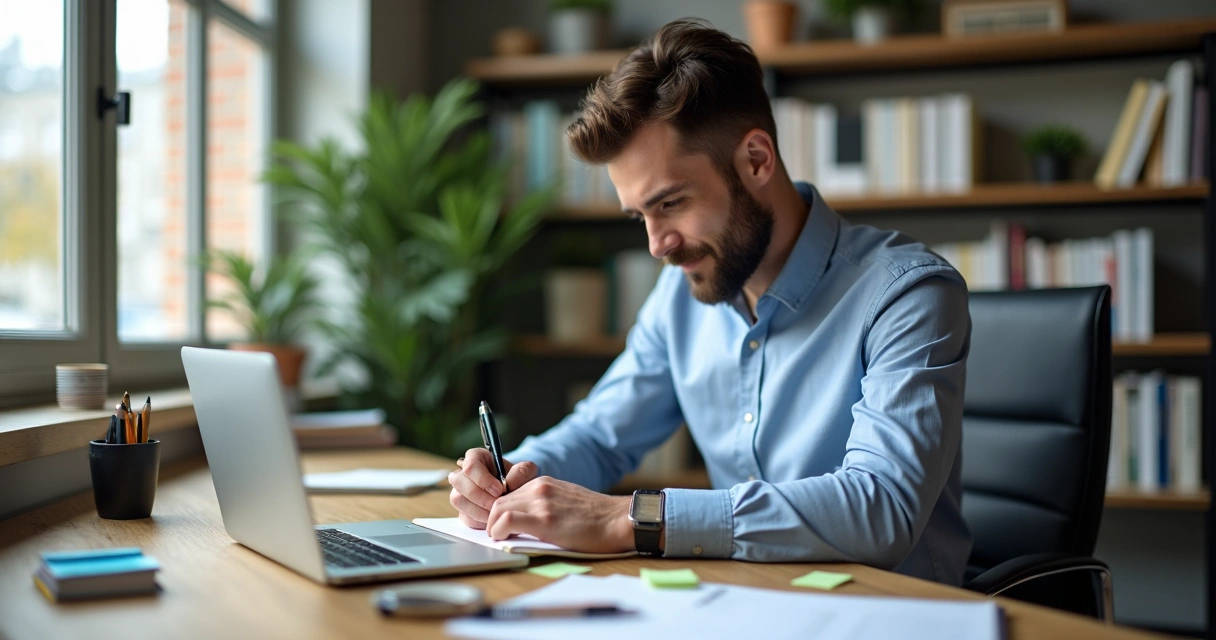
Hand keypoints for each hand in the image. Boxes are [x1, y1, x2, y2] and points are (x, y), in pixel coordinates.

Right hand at [448, 448, 538, 528]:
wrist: (518, 495)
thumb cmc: (519, 479)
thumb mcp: (526, 471)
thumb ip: (521, 472)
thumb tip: (507, 483)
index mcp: (476, 457)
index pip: (470, 465)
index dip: (483, 479)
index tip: (500, 489)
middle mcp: (463, 473)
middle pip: (459, 482)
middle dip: (480, 496)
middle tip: (497, 504)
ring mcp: (460, 491)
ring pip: (458, 499)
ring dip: (478, 510)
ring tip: (496, 513)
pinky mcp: (463, 509)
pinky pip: (464, 516)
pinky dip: (478, 520)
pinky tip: (492, 520)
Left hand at [486, 476, 634, 553]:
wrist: (618, 520)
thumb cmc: (598, 518)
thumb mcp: (566, 502)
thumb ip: (545, 505)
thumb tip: (524, 521)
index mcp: (544, 484)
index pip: (507, 494)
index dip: (498, 513)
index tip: (499, 526)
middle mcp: (539, 488)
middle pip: (498, 501)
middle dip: (491, 520)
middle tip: (496, 535)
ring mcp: (541, 502)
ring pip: (498, 509)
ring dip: (493, 527)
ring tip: (501, 539)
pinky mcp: (544, 518)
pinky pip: (507, 520)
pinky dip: (499, 531)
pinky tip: (504, 539)